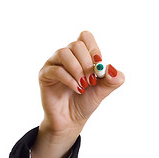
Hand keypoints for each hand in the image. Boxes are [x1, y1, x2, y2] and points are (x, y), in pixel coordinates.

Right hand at [31, 31, 124, 157]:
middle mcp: (67, 56)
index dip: (94, 49)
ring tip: (84, 85)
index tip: (98, 65)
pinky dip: (70, 80)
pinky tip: (77, 90)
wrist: (72, 119)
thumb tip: (112, 69)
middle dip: (87, 63)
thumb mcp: (104, 91)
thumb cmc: (86, 101)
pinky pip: (56, 70)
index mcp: (81, 55)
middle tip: (92, 80)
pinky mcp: (45, 75)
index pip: (85, 37)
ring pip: (64, 53)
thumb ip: (113, 80)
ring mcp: (54, 64)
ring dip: (78, 70)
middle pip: (76, 44)